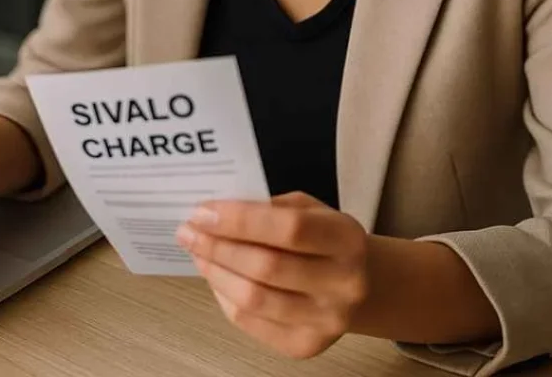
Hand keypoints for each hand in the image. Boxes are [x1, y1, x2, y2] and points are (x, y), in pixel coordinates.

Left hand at [176, 191, 369, 358]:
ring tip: (197, 252)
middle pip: (267, 267)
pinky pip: (251, 322)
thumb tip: (216, 212)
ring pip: (254, 299)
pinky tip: (215, 276)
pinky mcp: (306, 346)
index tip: (203, 211)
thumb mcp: (310, 208)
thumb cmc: (325, 238)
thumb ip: (269, 207)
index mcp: (347, 239)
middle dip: (218, 246)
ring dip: (215, 272)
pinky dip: (224, 297)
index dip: (241, 220)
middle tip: (188, 231)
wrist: (363, 285)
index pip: (289, 229)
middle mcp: (343, 284)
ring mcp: (326, 321)